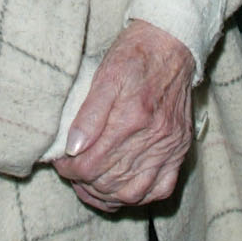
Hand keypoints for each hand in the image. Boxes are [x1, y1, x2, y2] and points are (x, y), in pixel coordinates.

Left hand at [55, 20, 194, 211]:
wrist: (171, 44)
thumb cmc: (134, 56)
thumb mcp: (105, 75)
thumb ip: (88, 114)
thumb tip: (73, 148)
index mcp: (131, 119)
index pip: (91, 165)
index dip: (69, 170)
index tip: (61, 162)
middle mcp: (153, 138)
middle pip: (110, 183)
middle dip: (84, 184)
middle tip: (73, 173)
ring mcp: (169, 147)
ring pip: (133, 193)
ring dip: (107, 196)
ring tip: (91, 186)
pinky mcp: (180, 150)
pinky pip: (161, 189)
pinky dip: (139, 196)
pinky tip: (123, 189)